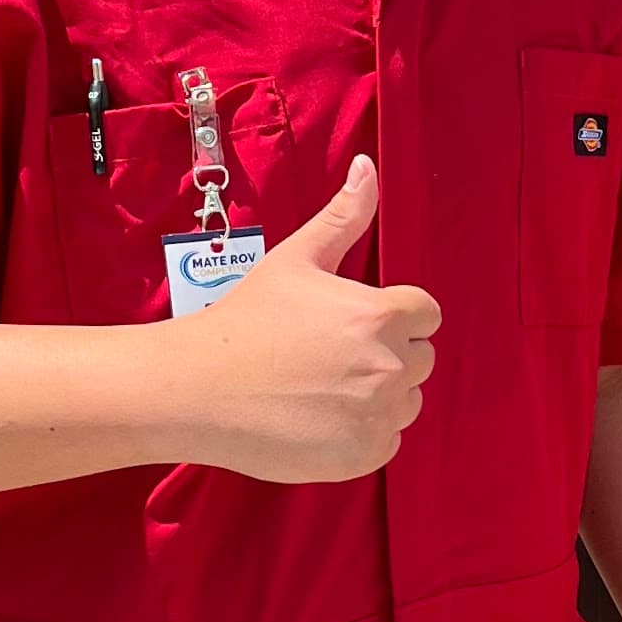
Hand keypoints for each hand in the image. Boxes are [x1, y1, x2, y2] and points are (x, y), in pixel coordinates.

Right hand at [155, 158, 440, 481]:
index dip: (392, 317)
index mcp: (379, 315)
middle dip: (387, 356)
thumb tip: (367, 167)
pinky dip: (361, 434)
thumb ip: (343, 217)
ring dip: (378, 397)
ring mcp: (378, 415)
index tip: (351, 325)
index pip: (425, 314)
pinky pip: (387, 441)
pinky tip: (317, 419)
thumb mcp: (296, 260)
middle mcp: (389, 366)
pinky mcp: (363, 455)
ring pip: (406, 402)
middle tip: (328, 358)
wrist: (197, 390)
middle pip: (420, 359)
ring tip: (320, 389)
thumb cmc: (244, 320)